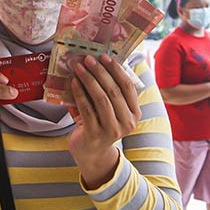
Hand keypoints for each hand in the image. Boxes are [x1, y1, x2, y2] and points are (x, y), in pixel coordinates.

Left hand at [68, 54, 141, 188]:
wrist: (91, 152)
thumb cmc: (100, 123)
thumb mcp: (112, 109)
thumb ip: (111, 91)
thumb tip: (101, 62)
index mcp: (135, 113)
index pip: (128, 87)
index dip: (117, 70)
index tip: (105, 57)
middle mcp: (127, 123)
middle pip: (114, 91)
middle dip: (100, 72)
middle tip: (89, 59)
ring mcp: (112, 130)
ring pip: (101, 100)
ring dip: (89, 80)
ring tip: (80, 67)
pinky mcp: (95, 135)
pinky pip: (87, 109)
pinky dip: (80, 94)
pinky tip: (74, 82)